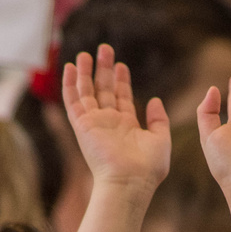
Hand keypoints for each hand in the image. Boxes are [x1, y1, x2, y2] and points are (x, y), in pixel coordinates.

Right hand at [61, 44, 169, 190]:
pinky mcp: (82, 125)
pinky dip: (70, 84)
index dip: (121, 80)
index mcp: (127, 126)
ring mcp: (94, 124)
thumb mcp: (161, 139)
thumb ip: (158, 120)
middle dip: (104, 69)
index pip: (121, 98)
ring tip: (86, 54)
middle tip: (105, 49)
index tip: (121, 65)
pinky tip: (70, 67)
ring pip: (87, 92)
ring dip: (85, 73)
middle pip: (104, 90)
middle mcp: (109, 123)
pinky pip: (73, 101)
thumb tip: (154, 101)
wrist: (129, 181)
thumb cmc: (148, 167)